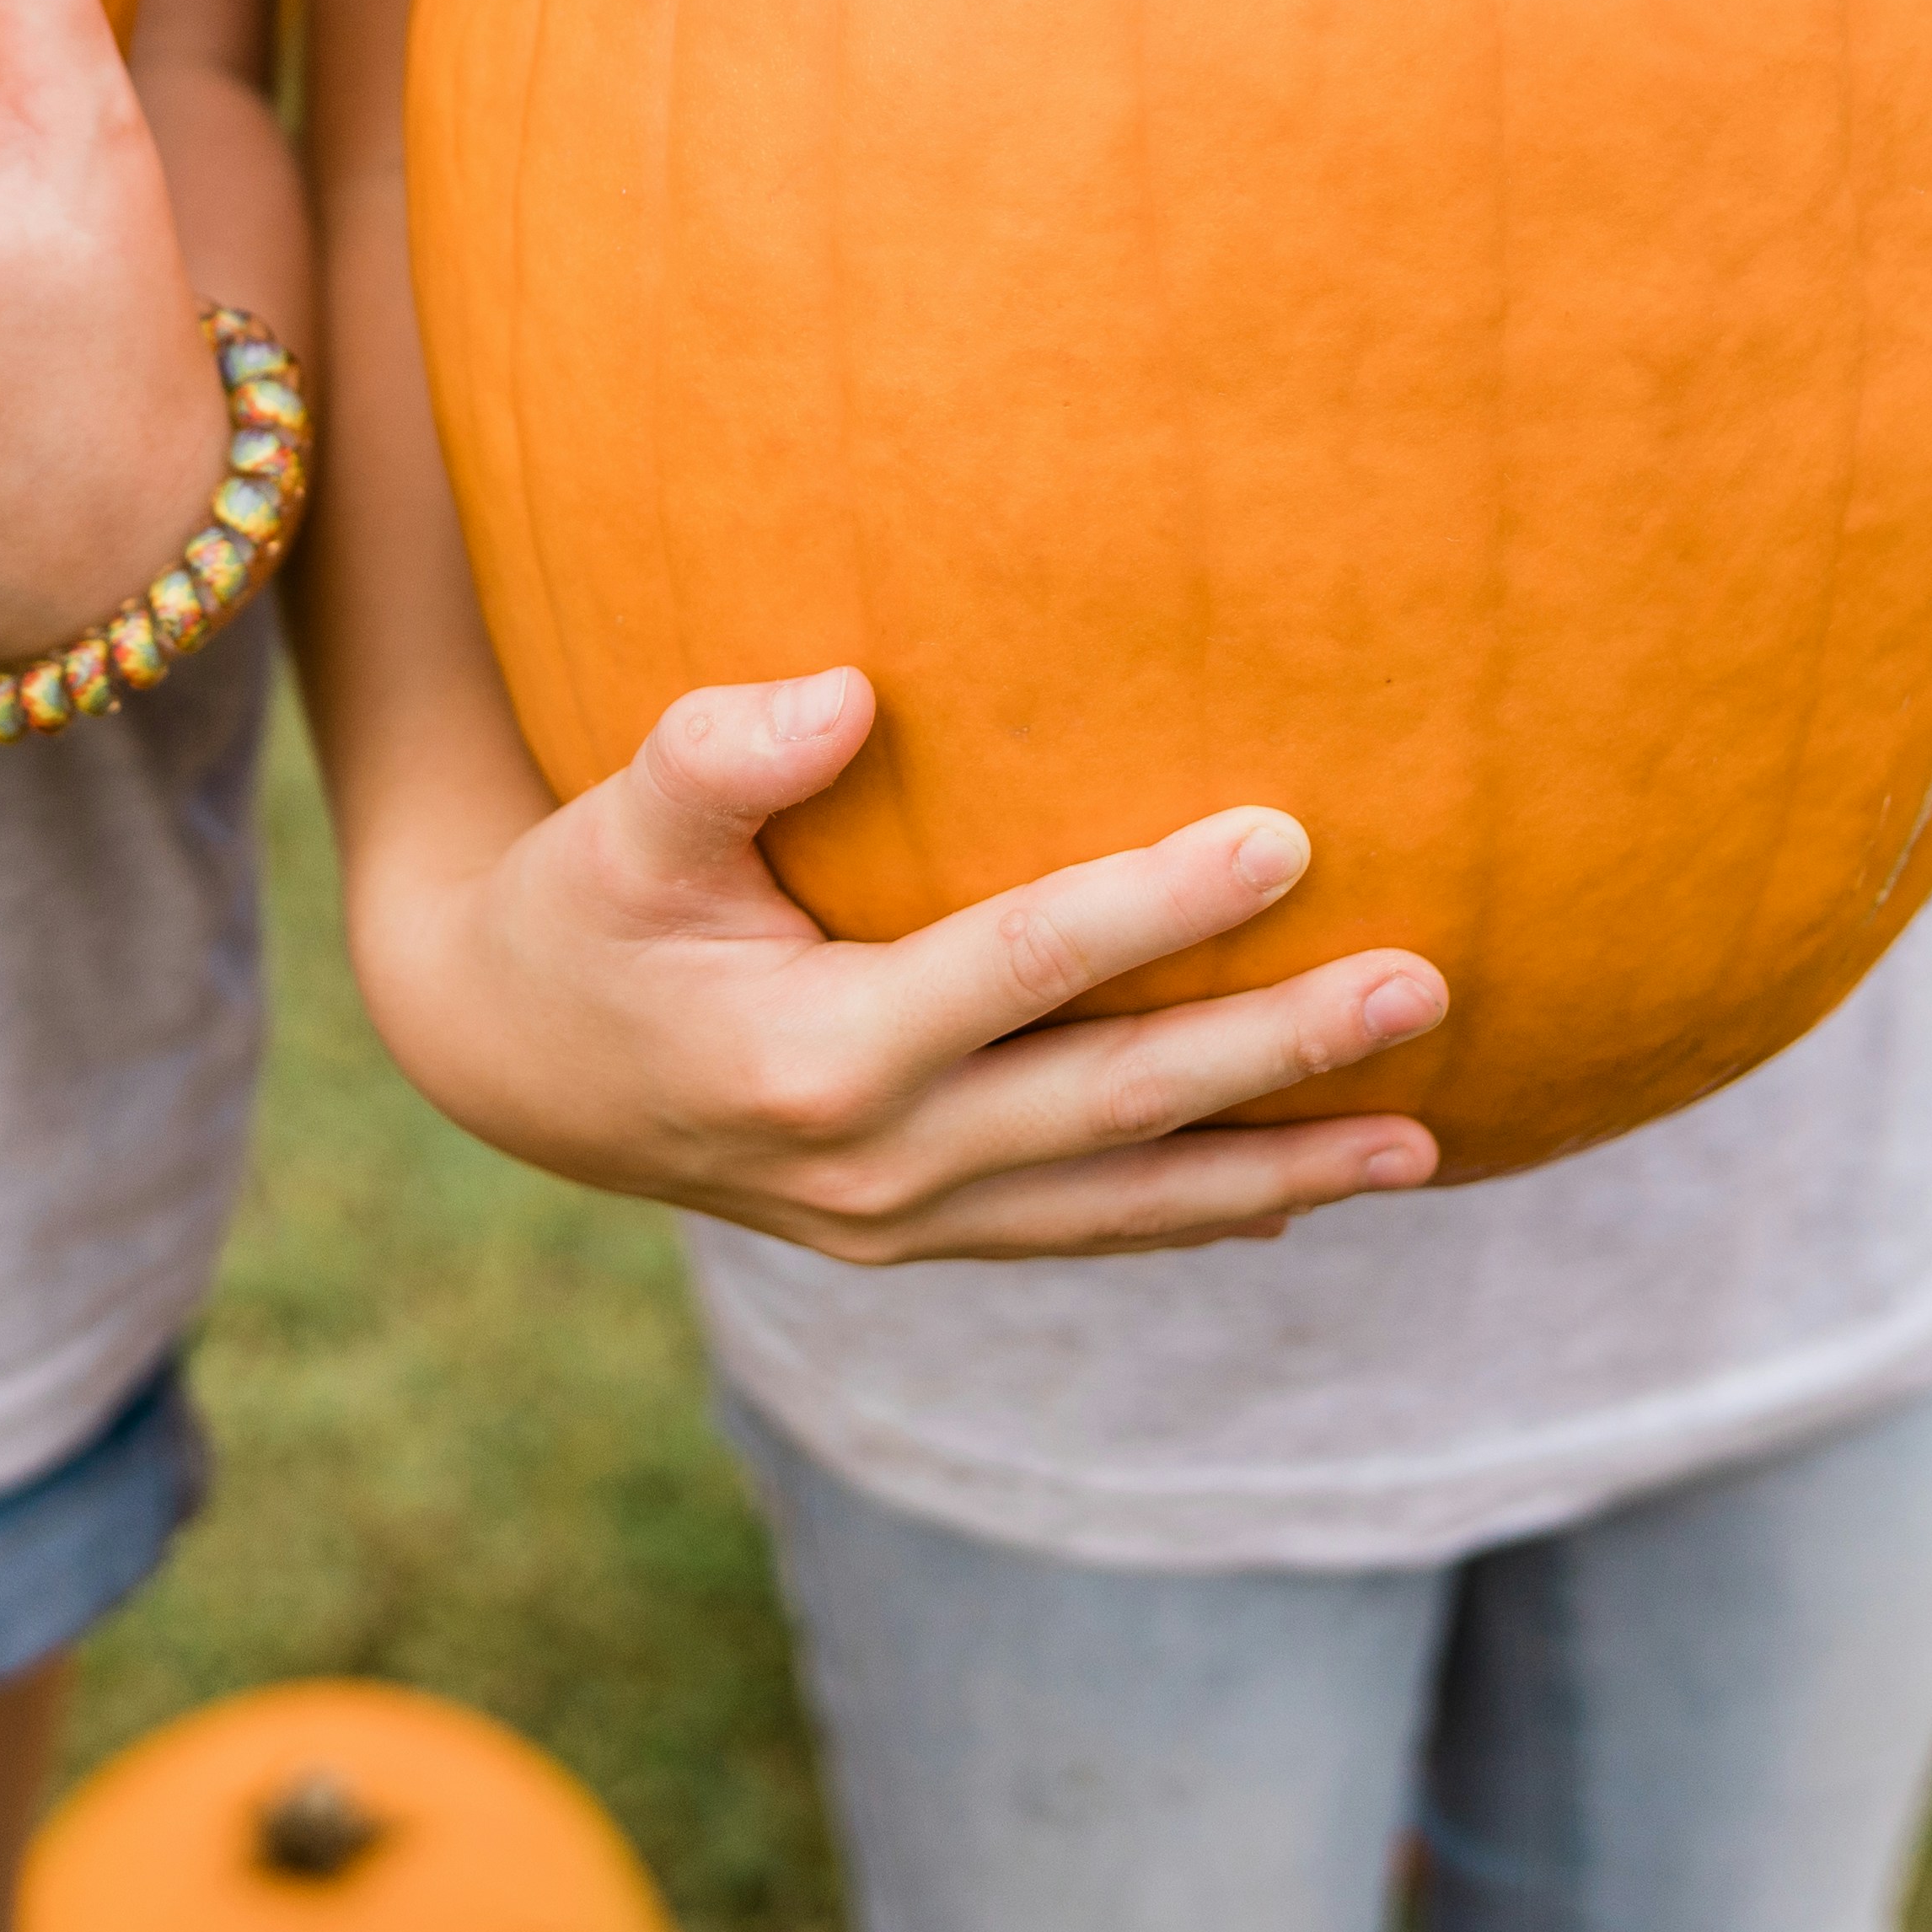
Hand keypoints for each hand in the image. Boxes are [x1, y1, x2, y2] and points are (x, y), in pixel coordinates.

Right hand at [351, 671, 1453, 1261]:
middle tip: (1422, 984)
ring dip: (1278, 1166)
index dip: (1157, 905)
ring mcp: (898, 1221)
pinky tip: (1303, 1194)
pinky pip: (1081, 1230)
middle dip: (1278, 1050)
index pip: (1022, 966)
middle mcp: (871, 1163)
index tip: (1289, 833)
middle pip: (1114, 1104)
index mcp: (807, 1053)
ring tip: (1425, 1140)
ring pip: (1123, 1201)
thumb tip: (850, 694)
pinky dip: (1195, 1215)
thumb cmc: (573, 905)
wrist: (506, 1059)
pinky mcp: (912, 1237)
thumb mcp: (611, 821)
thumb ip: (717, 755)